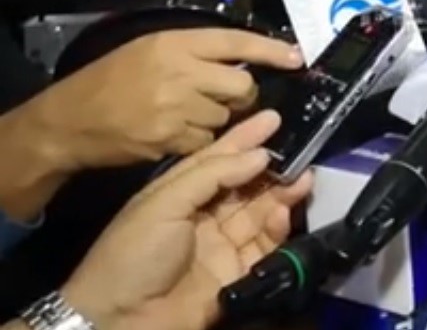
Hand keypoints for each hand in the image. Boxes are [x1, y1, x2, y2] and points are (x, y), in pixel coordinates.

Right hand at [26, 29, 302, 169]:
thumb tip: (241, 59)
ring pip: (226, 116)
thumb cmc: (110, 81)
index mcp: (175, 43)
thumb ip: (193, 52)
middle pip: (242, 85)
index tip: (297, 57)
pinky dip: (200, 141)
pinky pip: (206, 141)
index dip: (270, 49)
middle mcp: (180, 72)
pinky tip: (177, 134)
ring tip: (187, 115)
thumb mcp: (149, 49)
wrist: (68, 121)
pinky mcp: (170, 139)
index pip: (235, 40)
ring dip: (217, 119)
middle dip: (242, 95)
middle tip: (226, 98)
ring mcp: (176, 107)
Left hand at [61, 110, 312, 329]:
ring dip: (282, 193)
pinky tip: (286, 210)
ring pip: (260, 211)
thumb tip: (261, 155)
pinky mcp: (237, 272)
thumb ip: (213, 174)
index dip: (245, 138)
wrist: (122, 322)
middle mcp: (203, 214)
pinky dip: (279, 227)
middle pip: (244, 184)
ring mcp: (221, 244)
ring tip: (304, 176)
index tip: (274, 117)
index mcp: (179, 193)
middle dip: (271, 166)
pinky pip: (265, 245)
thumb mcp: (164, 202)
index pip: (218, 159)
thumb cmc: (133, 253)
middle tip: (301, 148)